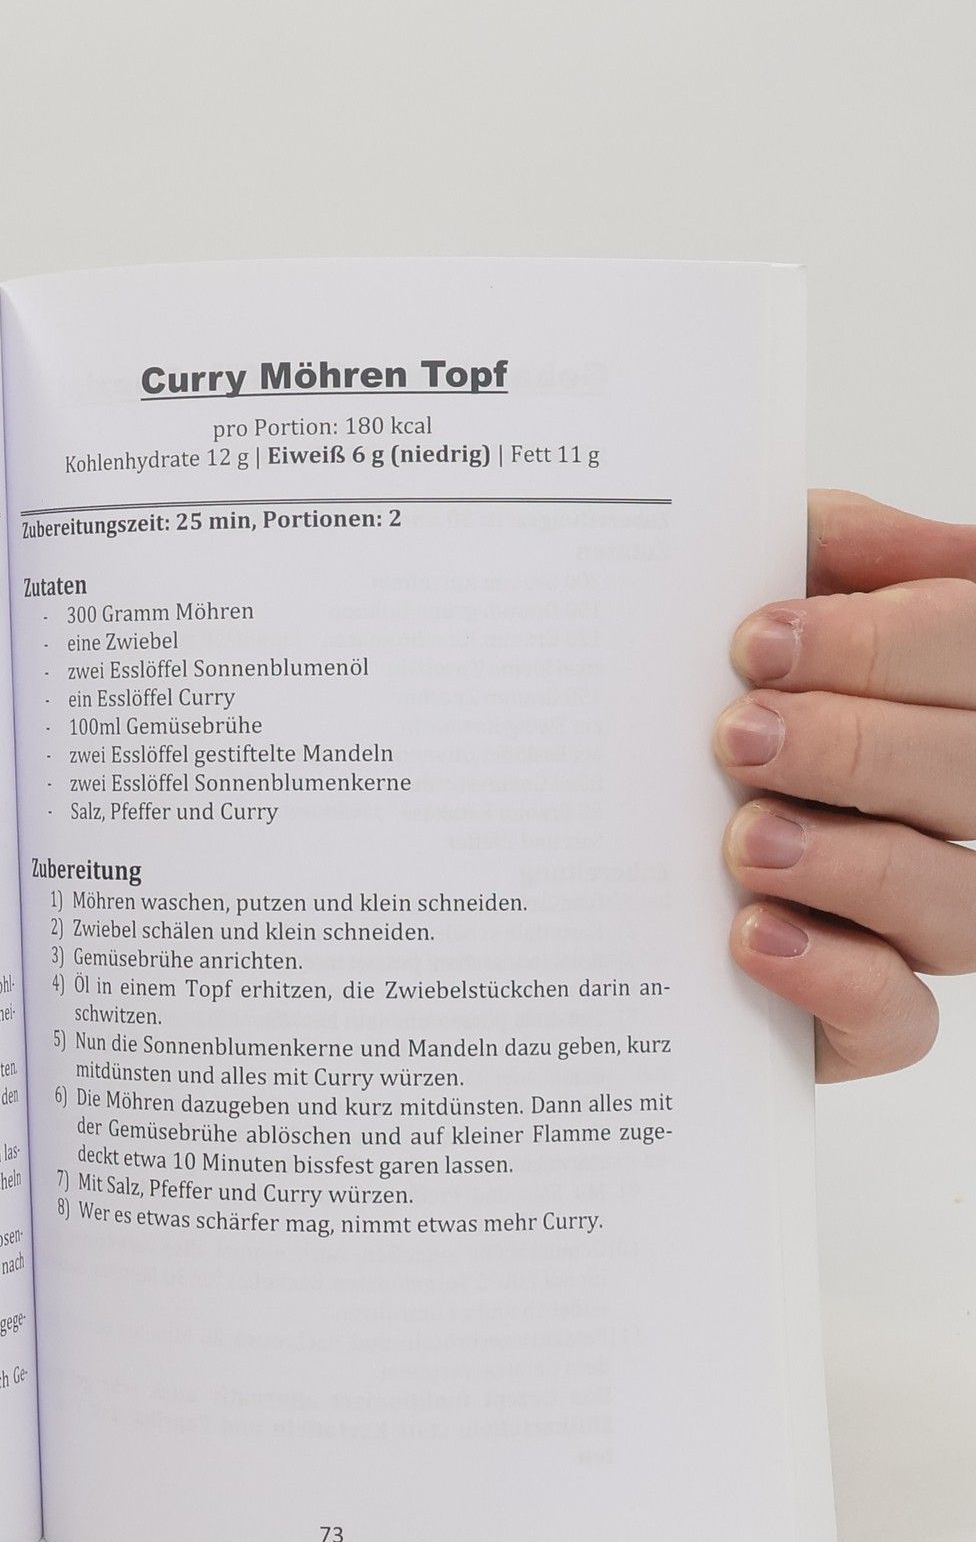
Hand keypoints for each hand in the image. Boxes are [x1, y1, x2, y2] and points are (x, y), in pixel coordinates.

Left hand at [718, 489, 975, 1080]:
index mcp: (938, 696)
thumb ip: (799, 552)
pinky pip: (899, 1016)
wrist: (603, 867)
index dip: (886, 641)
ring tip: (746, 841)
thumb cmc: (692, 726)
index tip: (758, 640)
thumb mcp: (738, 614)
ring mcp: (920, 918)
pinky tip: (754, 935)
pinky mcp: (868, 1016)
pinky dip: (833, 976)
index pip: (969, 649)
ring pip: (958, 899)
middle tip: (739, 737)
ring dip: (853, 863)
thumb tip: (811, 525)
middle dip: (859, 745)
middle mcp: (951, 805)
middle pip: (973, 770)